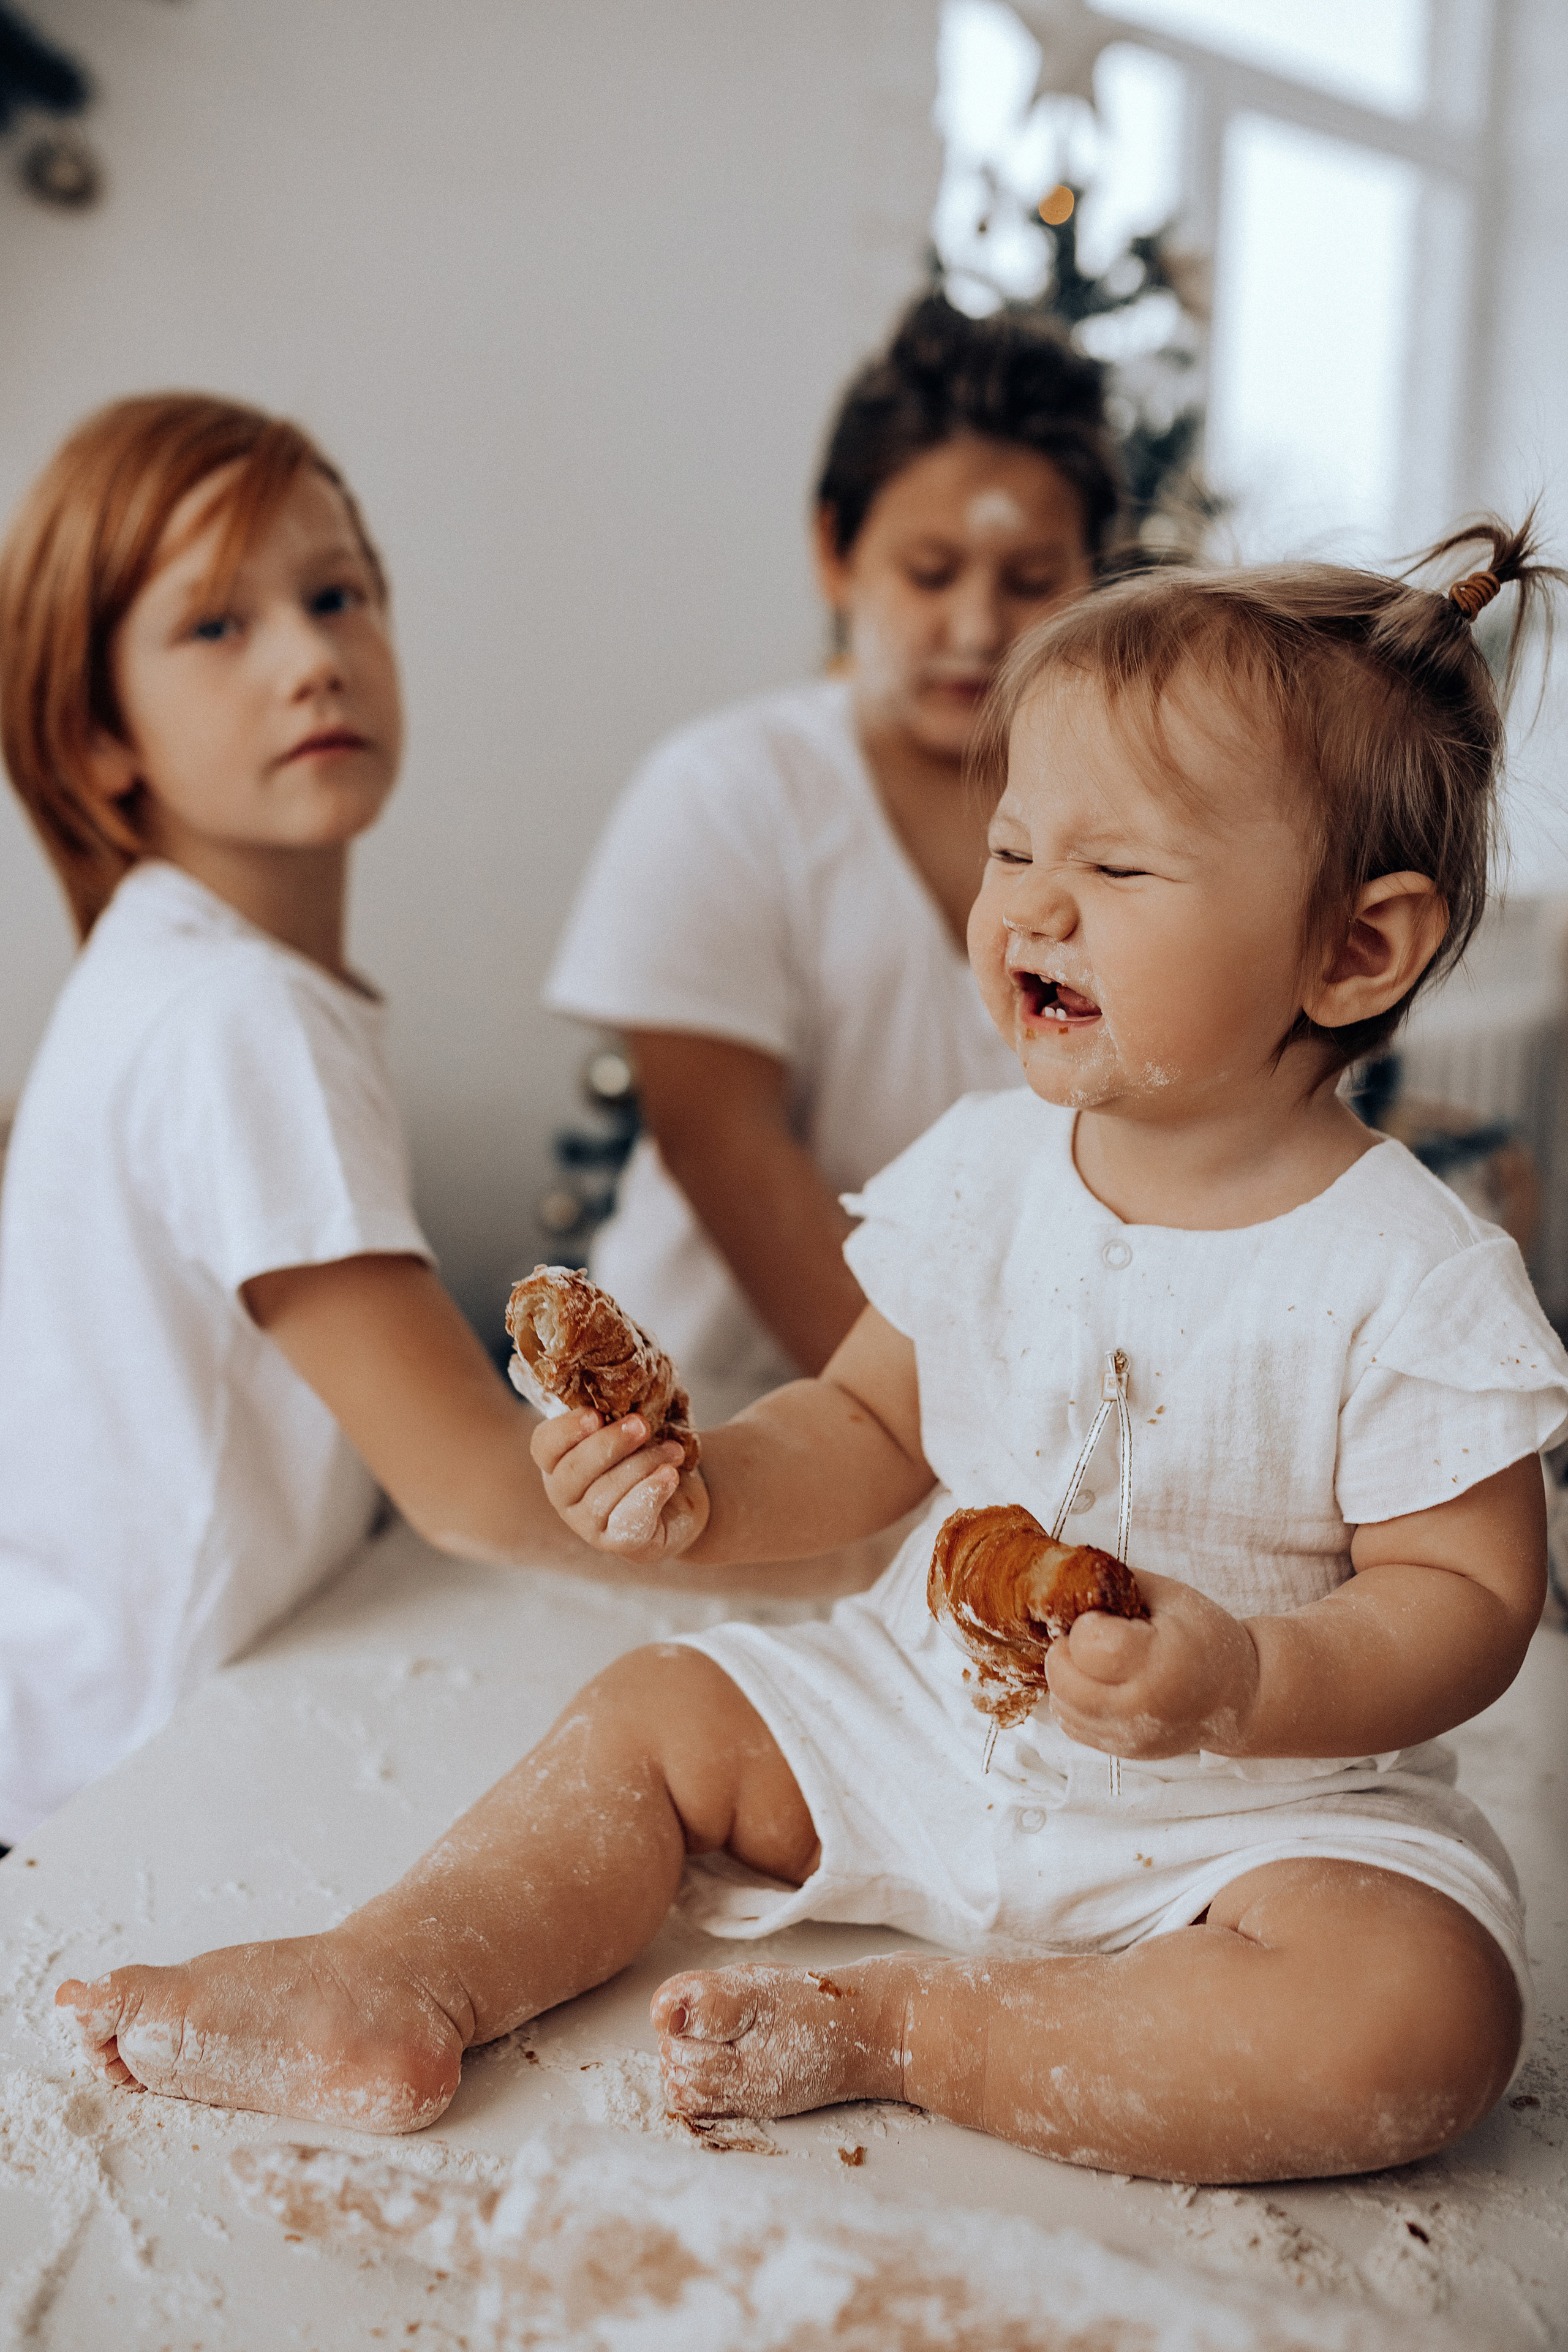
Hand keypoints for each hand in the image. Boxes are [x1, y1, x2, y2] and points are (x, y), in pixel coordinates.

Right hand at [530, 1409, 709, 1561]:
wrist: (680, 1494)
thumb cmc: (646, 1451)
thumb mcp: (628, 1427)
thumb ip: (616, 1410)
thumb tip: (619, 1382)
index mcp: (559, 1460)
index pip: (544, 1446)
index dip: (565, 1431)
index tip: (594, 1413)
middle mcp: (565, 1494)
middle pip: (572, 1472)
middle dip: (609, 1445)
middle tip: (641, 1424)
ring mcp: (587, 1523)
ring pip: (603, 1496)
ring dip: (642, 1466)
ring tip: (673, 1450)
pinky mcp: (619, 1542)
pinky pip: (628, 1521)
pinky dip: (650, 1494)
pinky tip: (669, 1476)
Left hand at [1042, 1571, 1259, 1759]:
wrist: (1239, 1697)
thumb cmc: (1204, 1637)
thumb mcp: (1170, 1596)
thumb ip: (1118, 1582)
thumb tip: (1071, 1574)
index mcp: (1160, 1661)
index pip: (1087, 1644)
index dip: (1085, 1624)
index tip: (1104, 1618)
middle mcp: (1142, 1707)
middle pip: (1065, 1681)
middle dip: (1066, 1651)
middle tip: (1090, 1638)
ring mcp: (1133, 1737)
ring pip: (1062, 1707)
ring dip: (1066, 1678)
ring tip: (1095, 1661)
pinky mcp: (1125, 1753)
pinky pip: (1073, 1727)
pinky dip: (1073, 1703)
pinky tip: (1097, 1684)